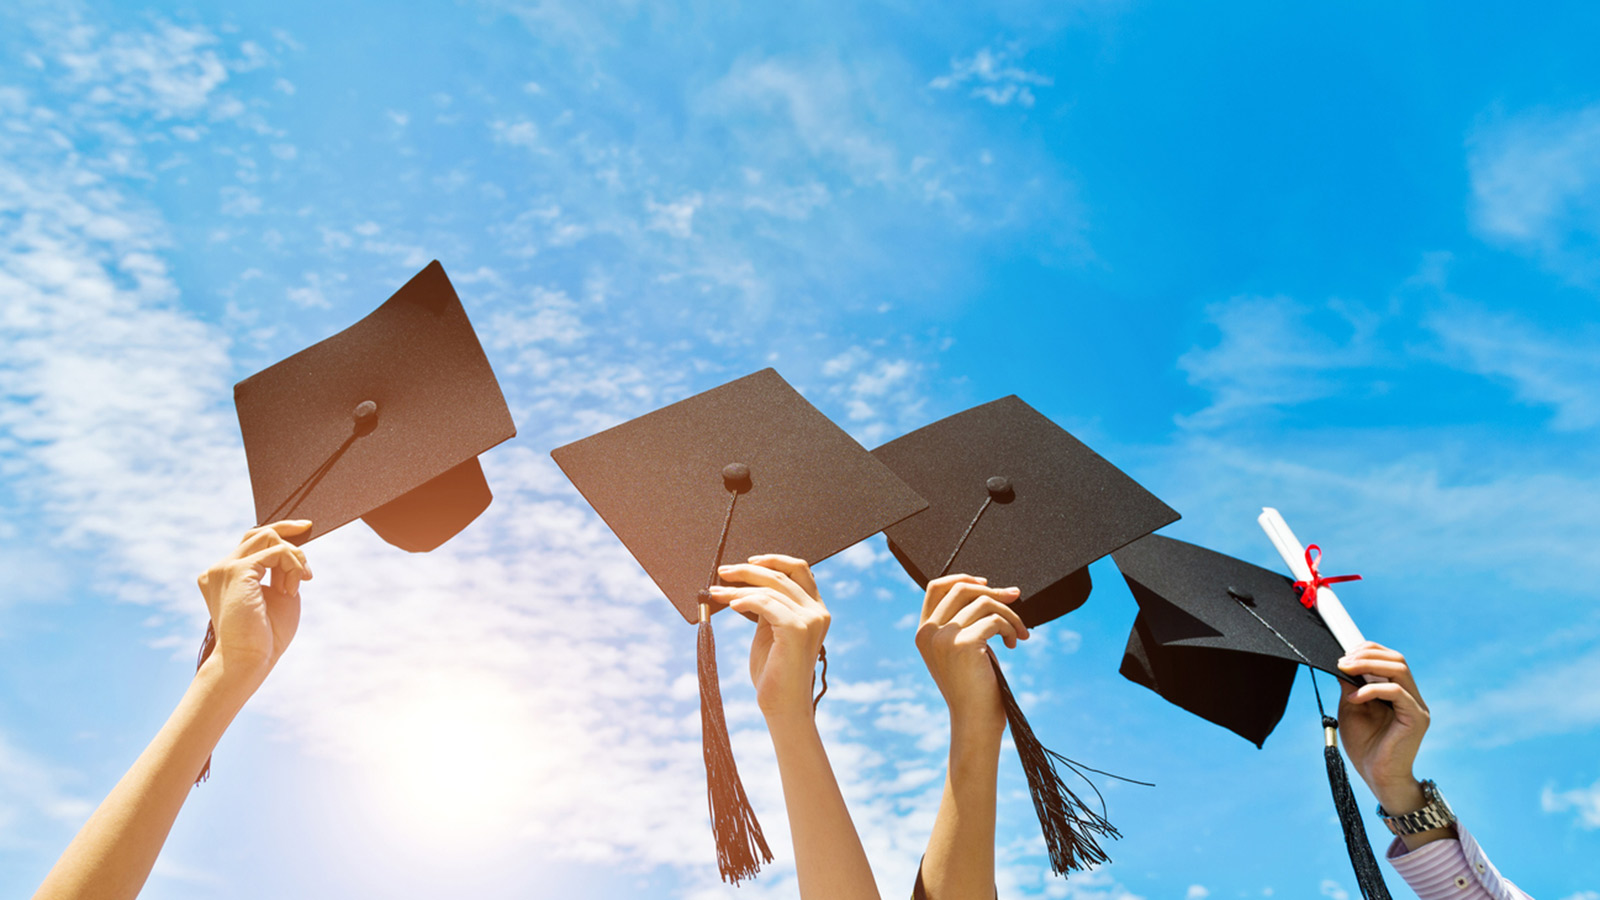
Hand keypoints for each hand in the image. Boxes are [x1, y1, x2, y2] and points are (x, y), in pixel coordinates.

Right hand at [196, 520, 312, 688]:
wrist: (249, 660)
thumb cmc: (265, 635)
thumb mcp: (277, 595)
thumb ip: (280, 571)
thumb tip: (294, 549)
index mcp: (226, 575)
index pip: (252, 541)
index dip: (280, 531)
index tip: (305, 529)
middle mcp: (219, 568)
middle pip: (259, 532)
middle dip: (290, 536)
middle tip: (309, 556)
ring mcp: (224, 568)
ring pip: (268, 537)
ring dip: (294, 558)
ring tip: (298, 584)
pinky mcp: (237, 571)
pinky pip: (277, 551)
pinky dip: (293, 566)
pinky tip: (292, 589)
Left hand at [708, 554, 826, 719]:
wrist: (781, 705)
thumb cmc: (774, 672)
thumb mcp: (771, 630)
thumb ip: (769, 607)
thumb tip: (747, 585)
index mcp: (816, 609)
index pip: (800, 569)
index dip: (774, 560)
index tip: (748, 562)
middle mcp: (818, 611)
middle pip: (782, 574)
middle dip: (748, 570)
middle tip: (723, 572)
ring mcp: (811, 619)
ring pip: (770, 588)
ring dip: (738, 587)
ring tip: (716, 593)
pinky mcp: (797, 629)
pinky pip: (765, 603)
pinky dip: (744, 600)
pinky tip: (730, 604)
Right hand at [915, 574, 1027, 741]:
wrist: (975, 720)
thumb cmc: (975, 687)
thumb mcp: (962, 649)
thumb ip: (965, 621)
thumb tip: (997, 590)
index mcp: (923, 632)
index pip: (936, 587)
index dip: (963, 579)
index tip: (988, 584)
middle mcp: (928, 632)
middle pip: (961, 588)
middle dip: (993, 591)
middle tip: (1016, 598)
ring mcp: (943, 637)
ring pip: (984, 602)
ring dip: (1009, 614)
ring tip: (1018, 633)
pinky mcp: (963, 644)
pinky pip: (995, 620)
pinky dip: (1010, 627)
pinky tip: (1013, 643)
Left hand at [1337, 642, 1429, 810]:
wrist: (1377, 777)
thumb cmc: (1365, 746)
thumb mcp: (1352, 708)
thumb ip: (1351, 686)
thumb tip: (1344, 663)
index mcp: (1400, 692)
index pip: (1391, 659)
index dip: (1368, 651)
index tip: (1343, 656)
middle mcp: (1412, 696)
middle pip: (1397, 659)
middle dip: (1366, 655)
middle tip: (1341, 661)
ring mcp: (1417, 706)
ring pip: (1399, 669)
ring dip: (1368, 665)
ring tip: (1345, 670)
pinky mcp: (1416, 718)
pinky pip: (1396, 692)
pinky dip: (1371, 689)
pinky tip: (1353, 698)